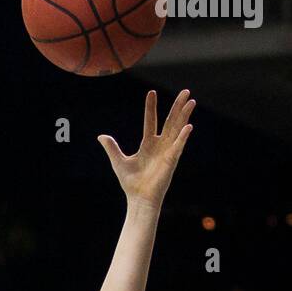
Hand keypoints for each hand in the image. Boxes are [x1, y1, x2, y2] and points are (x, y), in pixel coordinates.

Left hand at [98, 89, 195, 208]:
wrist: (138, 199)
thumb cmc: (131, 183)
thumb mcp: (118, 161)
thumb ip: (112, 148)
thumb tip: (101, 136)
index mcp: (148, 144)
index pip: (151, 121)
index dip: (151, 107)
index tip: (152, 93)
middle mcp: (160, 145)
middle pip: (170, 121)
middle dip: (177, 106)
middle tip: (185, 91)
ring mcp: (167, 152)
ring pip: (177, 129)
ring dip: (184, 115)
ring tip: (191, 101)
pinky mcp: (171, 161)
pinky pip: (178, 146)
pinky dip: (183, 137)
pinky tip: (188, 126)